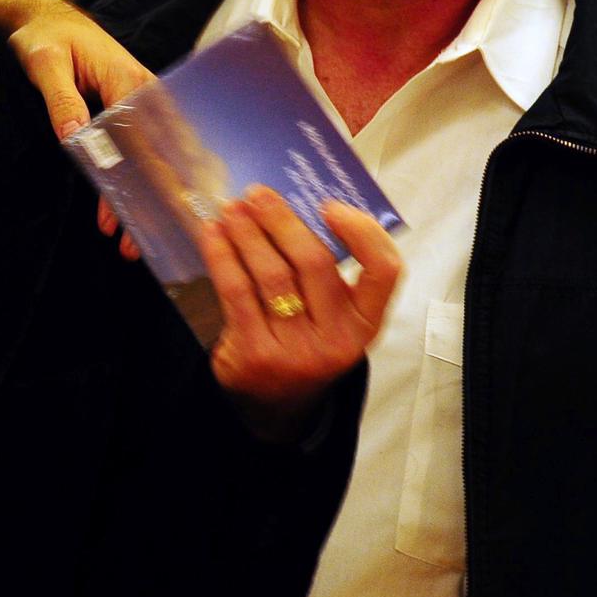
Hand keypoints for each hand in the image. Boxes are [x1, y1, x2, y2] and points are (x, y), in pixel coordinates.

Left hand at [0, 0, 153, 258]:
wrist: (48, 18)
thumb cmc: (46, 36)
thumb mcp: (44, 62)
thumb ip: (61, 98)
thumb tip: (74, 136)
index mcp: (128, 81)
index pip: (142, 141)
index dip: (141, 182)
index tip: (134, 217)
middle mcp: (145, 94)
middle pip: (156, 157)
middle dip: (150, 204)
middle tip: (134, 246)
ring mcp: (143, 104)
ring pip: (154, 160)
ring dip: (146, 201)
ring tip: (130, 242)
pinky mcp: (133, 111)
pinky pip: (144, 151)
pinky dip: (140, 183)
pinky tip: (128, 213)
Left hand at [201, 188, 401, 436]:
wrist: (273, 401)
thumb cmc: (303, 340)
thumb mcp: (330, 316)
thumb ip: (327, 273)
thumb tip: (293, 207)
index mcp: (366, 323)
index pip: (384, 272)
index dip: (362, 233)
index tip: (329, 206)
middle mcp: (338, 338)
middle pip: (315, 264)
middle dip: (283, 221)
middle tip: (258, 194)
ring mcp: (297, 349)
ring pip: (271, 274)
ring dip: (247, 233)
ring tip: (231, 209)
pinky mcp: (255, 353)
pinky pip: (237, 291)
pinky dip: (222, 255)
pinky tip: (212, 234)